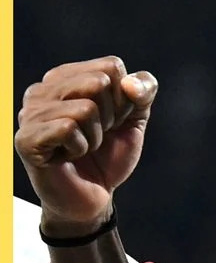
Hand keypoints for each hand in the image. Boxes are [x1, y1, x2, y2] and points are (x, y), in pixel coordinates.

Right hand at [14, 56, 157, 235]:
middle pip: (98, 82)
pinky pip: (67, 128)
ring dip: (95, 136)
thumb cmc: (109, 154)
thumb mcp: (135, 118)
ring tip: (81, 148)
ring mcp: (29, 113)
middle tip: (95, 136)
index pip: (111, 66)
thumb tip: (129, 83)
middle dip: (110, 116)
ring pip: (85, 108)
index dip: (123, 98)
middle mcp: (42, 90)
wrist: (95, 196)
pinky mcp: (26, 139)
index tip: (110, 120)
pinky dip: (80, 147)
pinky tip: (67, 157)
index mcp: (66, 77)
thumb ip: (143, 91)